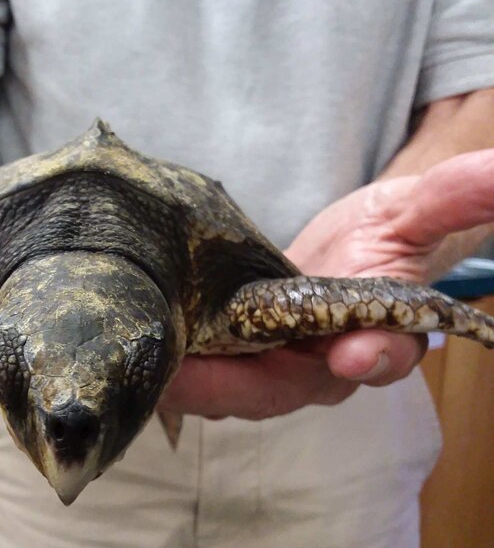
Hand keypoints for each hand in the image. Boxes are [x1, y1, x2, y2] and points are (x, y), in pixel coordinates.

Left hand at [161, 149, 493, 419]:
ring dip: (190, 384)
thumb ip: (451, 198)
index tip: (351, 354)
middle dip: (233, 387)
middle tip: (183, 378)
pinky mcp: (237, 354)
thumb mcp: (413, 211)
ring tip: (143, 369)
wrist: (348, 250)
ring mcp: (275, 365)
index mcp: (376, 335)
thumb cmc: (384, 236)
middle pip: (283, 389)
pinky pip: (206, 371)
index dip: (372, 357)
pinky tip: (136, 349)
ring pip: (233, 389)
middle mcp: (322, 365)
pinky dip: (174, 366)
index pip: (382, 354)